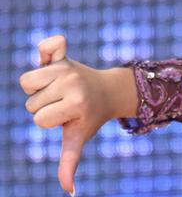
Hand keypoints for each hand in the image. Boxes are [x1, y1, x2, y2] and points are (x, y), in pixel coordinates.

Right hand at [19, 35, 115, 195]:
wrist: (108, 91)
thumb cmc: (89, 117)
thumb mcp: (79, 137)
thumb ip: (70, 160)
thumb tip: (69, 190)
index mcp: (74, 103)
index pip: (38, 118)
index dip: (49, 120)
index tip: (68, 115)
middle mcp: (71, 82)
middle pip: (31, 101)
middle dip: (43, 105)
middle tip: (65, 102)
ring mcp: (67, 67)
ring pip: (28, 82)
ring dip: (39, 88)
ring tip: (59, 89)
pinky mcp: (64, 55)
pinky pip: (51, 44)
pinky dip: (49, 46)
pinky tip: (54, 52)